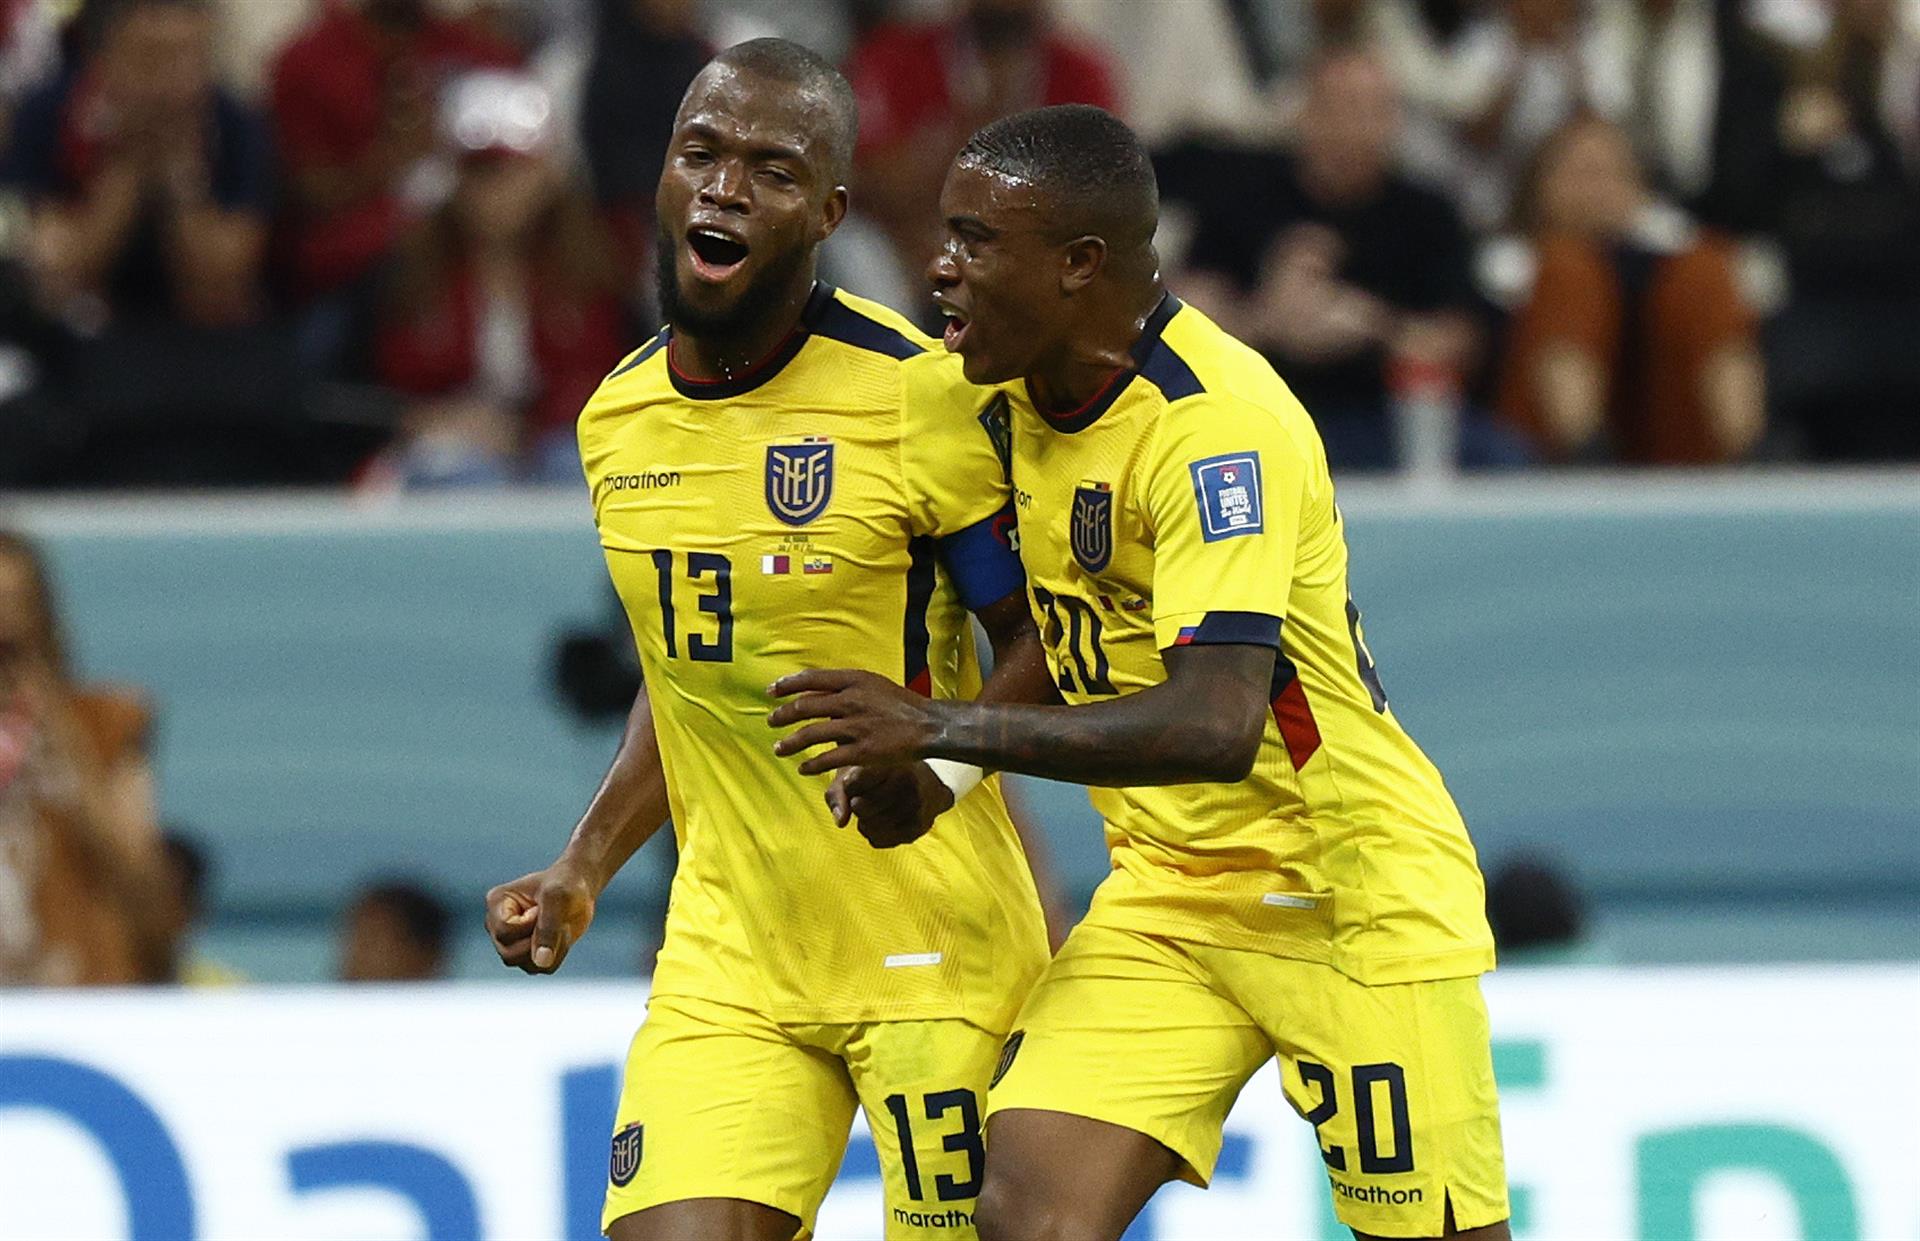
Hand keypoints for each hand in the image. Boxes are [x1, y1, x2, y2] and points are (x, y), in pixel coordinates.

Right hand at [484, 857, 598, 974]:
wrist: (577, 888)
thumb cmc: (564, 884)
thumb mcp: (558, 897)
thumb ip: (548, 928)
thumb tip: (541, 962)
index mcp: (497, 903)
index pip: (504, 931)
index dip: (529, 926)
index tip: (542, 908)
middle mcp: (497, 925)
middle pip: (510, 954)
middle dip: (540, 940)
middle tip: (556, 918)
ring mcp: (511, 943)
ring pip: (527, 964)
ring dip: (553, 947)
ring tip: (560, 924)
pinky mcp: (528, 954)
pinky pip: (543, 967)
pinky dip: (559, 953)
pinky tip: (563, 934)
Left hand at [767, 669, 942, 774]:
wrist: (929, 725)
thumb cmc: (900, 704)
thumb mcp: (873, 684)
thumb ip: (846, 685)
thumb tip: (814, 687)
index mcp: (854, 680)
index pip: (811, 678)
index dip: (787, 684)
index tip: (771, 691)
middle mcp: (852, 700)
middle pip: (805, 707)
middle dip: (782, 715)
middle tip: (770, 721)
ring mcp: (856, 726)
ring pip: (811, 734)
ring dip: (790, 743)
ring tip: (779, 749)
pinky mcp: (862, 751)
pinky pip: (828, 759)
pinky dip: (812, 764)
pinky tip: (803, 768)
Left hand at [824, 763, 954, 848]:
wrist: (926, 784)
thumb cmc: (883, 774)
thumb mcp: (857, 770)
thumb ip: (839, 791)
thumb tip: (841, 821)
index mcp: (891, 760)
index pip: (852, 782)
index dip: (849, 785)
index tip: (857, 780)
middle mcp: (907, 782)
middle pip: (859, 807)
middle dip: (856, 804)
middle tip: (866, 795)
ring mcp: (915, 806)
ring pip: (868, 826)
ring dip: (864, 821)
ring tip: (876, 808)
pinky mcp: (918, 827)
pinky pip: (878, 840)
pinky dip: (874, 834)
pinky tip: (884, 820)